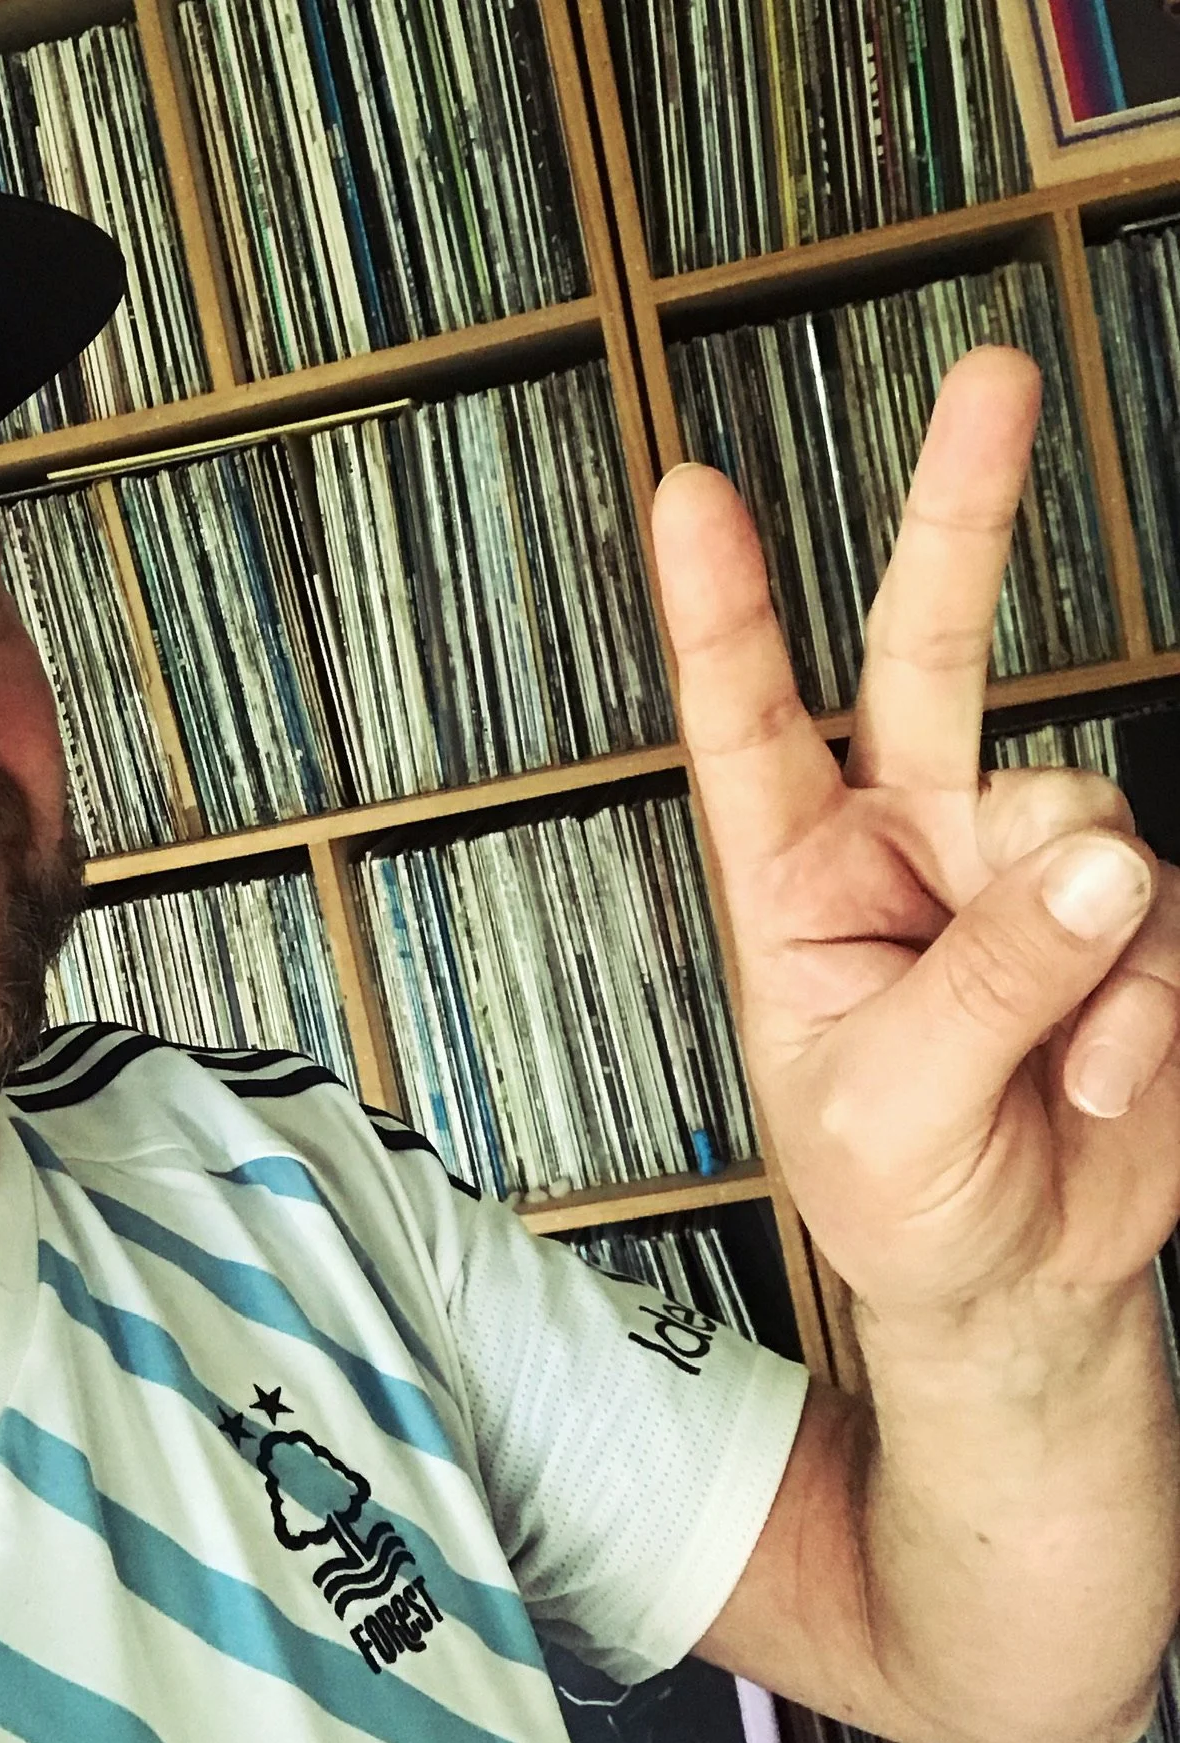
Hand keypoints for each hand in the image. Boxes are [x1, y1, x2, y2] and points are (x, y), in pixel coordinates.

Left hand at [652, 345, 1179, 1317]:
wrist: (1010, 1280)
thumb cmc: (897, 1196)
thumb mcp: (886, 1106)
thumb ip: (987, 979)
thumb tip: (1104, 854)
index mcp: (793, 880)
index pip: (745, 725)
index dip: (721, 610)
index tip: (689, 494)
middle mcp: (903, 846)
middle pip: (931, 657)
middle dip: (958, 519)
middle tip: (992, 382)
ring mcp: (1017, 873)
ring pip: (1079, 808)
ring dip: (1086, 943)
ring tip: (1059, 1064)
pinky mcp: (1122, 922)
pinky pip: (1162, 909)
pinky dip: (1147, 1003)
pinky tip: (1103, 1078)